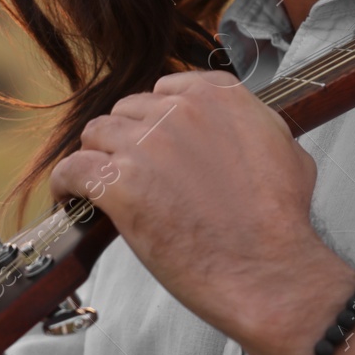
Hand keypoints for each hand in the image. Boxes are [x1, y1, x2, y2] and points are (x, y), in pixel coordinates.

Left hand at [49, 70, 353, 343]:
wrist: (265, 266)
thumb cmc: (279, 219)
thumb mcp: (286, 148)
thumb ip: (254, 123)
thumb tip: (241, 126)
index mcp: (218, 96)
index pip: (168, 88)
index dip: (158, 117)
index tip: (157, 140)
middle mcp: (179, 110)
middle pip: (129, 110)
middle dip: (129, 138)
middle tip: (134, 172)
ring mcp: (146, 144)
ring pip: (97, 133)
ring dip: (99, 157)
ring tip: (101, 186)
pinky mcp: (119, 182)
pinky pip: (73, 169)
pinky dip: (68, 183)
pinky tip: (72, 198)